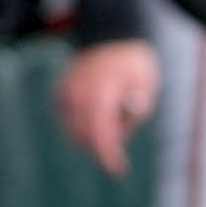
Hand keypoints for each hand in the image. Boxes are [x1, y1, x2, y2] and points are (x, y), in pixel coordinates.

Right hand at [56, 37, 159, 176]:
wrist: (113, 37)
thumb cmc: (134, 66)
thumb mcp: (146, 83)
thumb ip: (136, 109)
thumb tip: (119, 130)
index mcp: (102, 89)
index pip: (100, 131)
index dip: (107, 153)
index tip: (117, 169)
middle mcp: (79, 91)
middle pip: (84, 135)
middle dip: (103, 145)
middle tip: (121, 135)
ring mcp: (66, 91)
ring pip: (73, 131)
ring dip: (91, 137)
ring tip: (111, 115)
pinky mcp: (59, 93)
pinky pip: (68, 121)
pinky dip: (82, 126)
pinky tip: (97, 111)